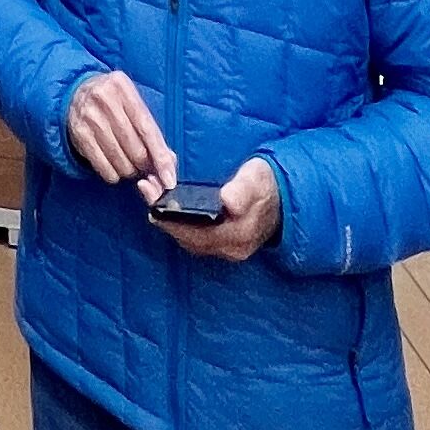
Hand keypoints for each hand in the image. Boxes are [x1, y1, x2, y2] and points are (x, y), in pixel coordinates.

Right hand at [68, 68, 175, 191]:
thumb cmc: (114, 103)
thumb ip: (152, 132)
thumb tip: (169, 166)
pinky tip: (114, 167)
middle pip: (135, 148)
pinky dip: (113, 174)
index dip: (160, 157)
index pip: (147, 128)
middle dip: (144, 164)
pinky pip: (103, 166)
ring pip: (120, 160)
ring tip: (128, 164)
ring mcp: (89, 116)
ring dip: (129, 171)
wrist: (76, 92)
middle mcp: (105, 99)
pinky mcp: (79, 133)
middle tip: (143, 165)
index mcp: (123, 87)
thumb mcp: (132, 105)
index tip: (169, 179)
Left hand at [155, 154, 281, 262]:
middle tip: (146, 188)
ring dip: (169, 219)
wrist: (284, 198)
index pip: (197, 235)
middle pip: (189, 238)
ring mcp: (227, 248)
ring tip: (151, 193)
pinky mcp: (223, 241)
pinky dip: (179, 222)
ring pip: (190, 239)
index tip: (153, 200)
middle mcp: (230, 249)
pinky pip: (196, 236)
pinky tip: (167, 205)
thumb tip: (227, 201)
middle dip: (164, 216)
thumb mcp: (257, 180)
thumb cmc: (267, 184)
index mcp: (237, 236)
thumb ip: (242, 190)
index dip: (173, 221)